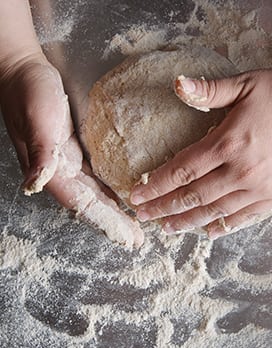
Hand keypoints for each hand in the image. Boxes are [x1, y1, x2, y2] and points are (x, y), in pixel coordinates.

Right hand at [0, 52, 142, 247]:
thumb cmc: (28, 90)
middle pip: (89, 206)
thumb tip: (34, 185)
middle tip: (137, 241)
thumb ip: (39, 153)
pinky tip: (121, 199)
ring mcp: (66, 163)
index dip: (103, 222)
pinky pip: (94, 179)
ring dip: (112, 213)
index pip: (80, 204)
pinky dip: (108, 193)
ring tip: (133, 228)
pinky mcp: (72, 152)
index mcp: (51, 170)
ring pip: (92, 196)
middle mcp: (59, 172)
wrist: (21, 68)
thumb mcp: (37, 120)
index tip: (124, 237)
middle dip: (113, 224)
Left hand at [129, 68, 271, 236]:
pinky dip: (224, 226)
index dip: (157, 185)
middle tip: (145, 217)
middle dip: (165, 208)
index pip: (182, 170)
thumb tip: (178, 85)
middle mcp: (240, 171)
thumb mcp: (244, 84)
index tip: (137, 195)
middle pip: (193, 196)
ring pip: (215, 211)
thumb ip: (209, 90)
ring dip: (189, 222)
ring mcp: (258, 188)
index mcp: (228, 143)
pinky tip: (209, 231)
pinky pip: (244, 217)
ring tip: (169, 227)